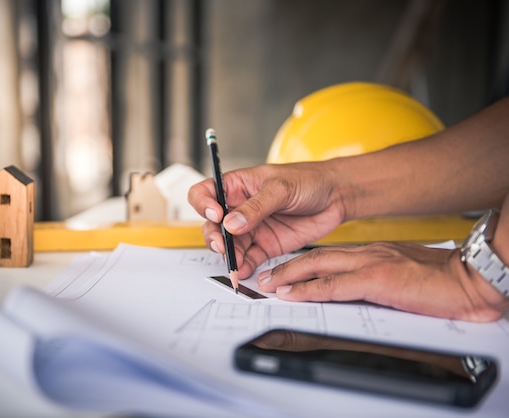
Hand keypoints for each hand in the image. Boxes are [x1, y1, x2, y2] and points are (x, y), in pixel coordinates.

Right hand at [188, 163, 345, 278]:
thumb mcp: (281, 188)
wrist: (336, 197)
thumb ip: (256, 207)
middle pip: (212, 225)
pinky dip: (243, 266)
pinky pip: (248, 258)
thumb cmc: (308, 180)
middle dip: (214, 237)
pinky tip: (244, 270)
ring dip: (229, 256)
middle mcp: (239, 208)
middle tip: (223, 246)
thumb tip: (231, 223)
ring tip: (236, 264)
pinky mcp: (265, 245)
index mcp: (236, 186)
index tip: (216, 215)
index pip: (205, 193)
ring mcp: (251, 228)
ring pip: (229, 245)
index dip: (204, 204)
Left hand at [257, 242, 508, 321]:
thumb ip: (377, 276)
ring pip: (318, 267)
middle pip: (315, 257)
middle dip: (286, 267)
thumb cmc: (440, 278)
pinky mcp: (377, 280)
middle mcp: (366, 254)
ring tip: (267, 284)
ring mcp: (370, 264)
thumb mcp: (400, 273)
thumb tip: (358, 288)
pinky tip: (292, 293)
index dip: (302, 263)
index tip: (282, 271)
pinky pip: (334, 285)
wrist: (469, 278)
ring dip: (288, 276)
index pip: (328, 255)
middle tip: (264, 276)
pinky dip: (309, 289)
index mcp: (371, 252)